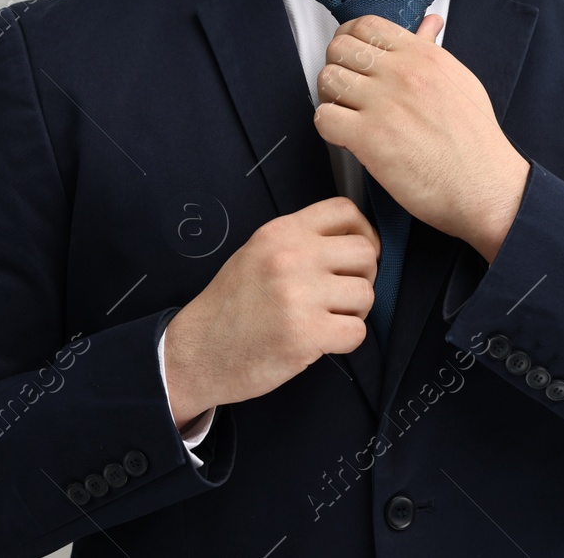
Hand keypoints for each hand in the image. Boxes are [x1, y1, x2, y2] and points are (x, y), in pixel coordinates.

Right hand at [161, 197, 379, 427]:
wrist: (198, 352)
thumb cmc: (230, 306)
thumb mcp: (257, 253)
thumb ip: (299, 242)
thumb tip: (353, 243)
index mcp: (280, 232)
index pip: (345, 210)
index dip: (364, 233)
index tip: (355, 257)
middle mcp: (291, 257)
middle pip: (366, 253)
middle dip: (362, 277)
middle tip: (341, 296)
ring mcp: (299, 295)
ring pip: (366, 294)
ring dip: (354, 312)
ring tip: (327, 319)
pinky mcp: (306, 334)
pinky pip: (357, 332)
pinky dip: (346, 341)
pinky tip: (322, 341)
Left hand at [312, 14, 529, 259]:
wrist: (484, 184)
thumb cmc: (475, 139)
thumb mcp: (459, 79)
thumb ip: (433, 49)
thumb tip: (428, 24)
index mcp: (421, 55)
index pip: (366, 25)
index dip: (350, 38)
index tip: (352, 55)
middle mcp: (400, 73)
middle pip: (339, 48)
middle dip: (337, 66)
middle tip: (347, 88)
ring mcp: (383, 104)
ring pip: (327, 79)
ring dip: (331, 97)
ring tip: (347, 113)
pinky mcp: (369, 138)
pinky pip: (324, 118)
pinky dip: (329, 127)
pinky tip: (347, 136)